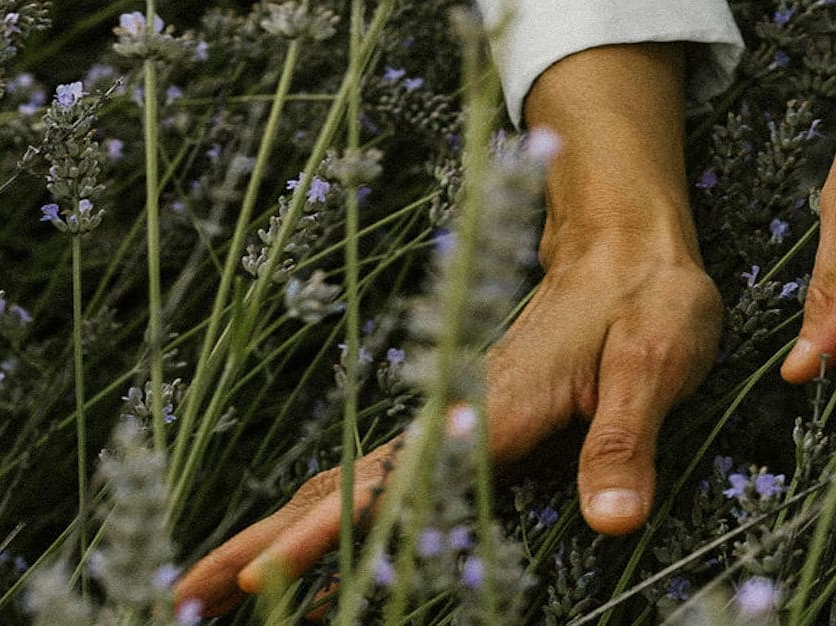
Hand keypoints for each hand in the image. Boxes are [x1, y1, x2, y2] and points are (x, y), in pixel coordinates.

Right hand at [175, 43, 720, 615]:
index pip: (389, 482)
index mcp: (489, 409)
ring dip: (284, 537)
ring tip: (218, 593)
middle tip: (183, 601)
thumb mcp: (652, 364)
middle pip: (339, 489)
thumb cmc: (647, 301)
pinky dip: (336, 521)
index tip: (256, 582)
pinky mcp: (468, 426)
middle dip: (261, 547)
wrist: (627, 245)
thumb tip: (611, 524)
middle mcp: (455, 417)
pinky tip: (329, 556)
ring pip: (351, 486)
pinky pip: (387, 483)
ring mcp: (454, 421)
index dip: (322, 536)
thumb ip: (624, 442)